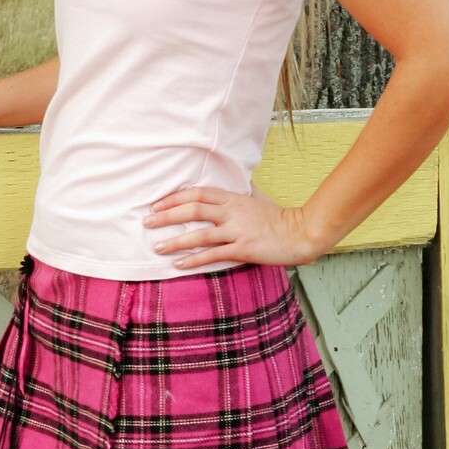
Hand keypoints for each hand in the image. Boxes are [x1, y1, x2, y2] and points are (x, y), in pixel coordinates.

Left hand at [143, 183, 326, 268]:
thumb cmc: (279, 218)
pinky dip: (193, 259)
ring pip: (199, 233)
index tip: (157, 203)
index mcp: (233, 198)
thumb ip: (241, 195)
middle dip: (167, 215)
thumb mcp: (258, 200)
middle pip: (192, 209)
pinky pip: (213, 254)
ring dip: (175, 240)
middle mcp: (232, 212)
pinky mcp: (243, 249)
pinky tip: (178, 264)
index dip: (175, 197)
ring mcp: (237, 230)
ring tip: (156, 246)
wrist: (302, 232)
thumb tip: (237, 185)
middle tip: (147, 221)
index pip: (197, 193)